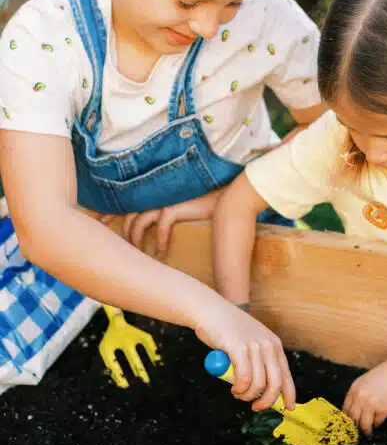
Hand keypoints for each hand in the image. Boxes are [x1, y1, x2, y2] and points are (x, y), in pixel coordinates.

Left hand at [98, 191, 220, 256]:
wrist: (226, 193)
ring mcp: (164, 199)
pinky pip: (161, 225)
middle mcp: (155, 193)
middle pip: (127, 212)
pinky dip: (159, 239)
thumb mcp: (180, 203)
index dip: (111, 210)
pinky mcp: (175, 206)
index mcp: (154, 191)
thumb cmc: (204, 199)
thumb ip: (166, 209)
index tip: (100, 221)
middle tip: (113, 245)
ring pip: (139, 221)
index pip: (126, 200)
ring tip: (139, 253)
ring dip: (136, 239)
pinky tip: (161, 252)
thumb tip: (154, 228)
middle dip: (117, 229)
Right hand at [196, 298, 295, 412]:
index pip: (287, 374)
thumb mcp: (251, 342)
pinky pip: (244, 378)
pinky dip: (239, 388)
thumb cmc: (228, 329)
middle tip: (256, 407)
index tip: (288, 408)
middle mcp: (267, 345)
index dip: (289, 394)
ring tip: (239, 394)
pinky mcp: (238, 348)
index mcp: (274, 344)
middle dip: (267, 401)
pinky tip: (234, 388)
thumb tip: (262, 389)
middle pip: (276, 383)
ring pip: (258, 383)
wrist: (210, 310)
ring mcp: (253, 346)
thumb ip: (258, 361)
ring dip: (247, 395)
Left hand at [343, 352, 386, 435]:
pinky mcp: (382, 411)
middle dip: (355, 427)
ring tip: (369, 433)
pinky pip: (377, 423)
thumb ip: (360, 393)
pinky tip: (379, 425)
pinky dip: (378, 425)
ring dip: (366, 430)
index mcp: (354, 388)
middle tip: (357, 432)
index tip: (350, 424)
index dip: (347, 418)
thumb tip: (357, 409)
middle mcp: (359, 397)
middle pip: (352, 418)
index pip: (345, 408)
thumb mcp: (367, 381)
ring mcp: (370, 405)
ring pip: (364, 425)